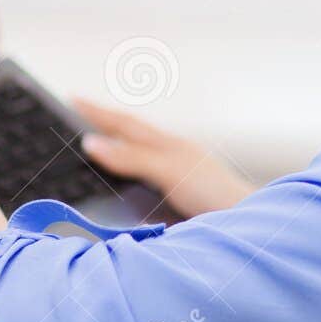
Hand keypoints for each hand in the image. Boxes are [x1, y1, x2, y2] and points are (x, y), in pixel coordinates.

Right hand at [71, 97, 253, 218]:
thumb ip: (132, 157)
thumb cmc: (215, 194)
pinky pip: (148, 174)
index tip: (72, 98)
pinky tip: (129, 176)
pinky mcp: (182, 196)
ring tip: (98, 136)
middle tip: (79, 110)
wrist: (248, 223)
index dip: (97, 112)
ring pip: (141, 152)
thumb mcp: (168, 170)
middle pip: (133, 134)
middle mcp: (172, 156)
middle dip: (105, 122)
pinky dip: (131, 168)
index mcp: (168, 145)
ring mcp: (178, 174)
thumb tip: (93, 142)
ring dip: (119, 143)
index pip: (125, 124)